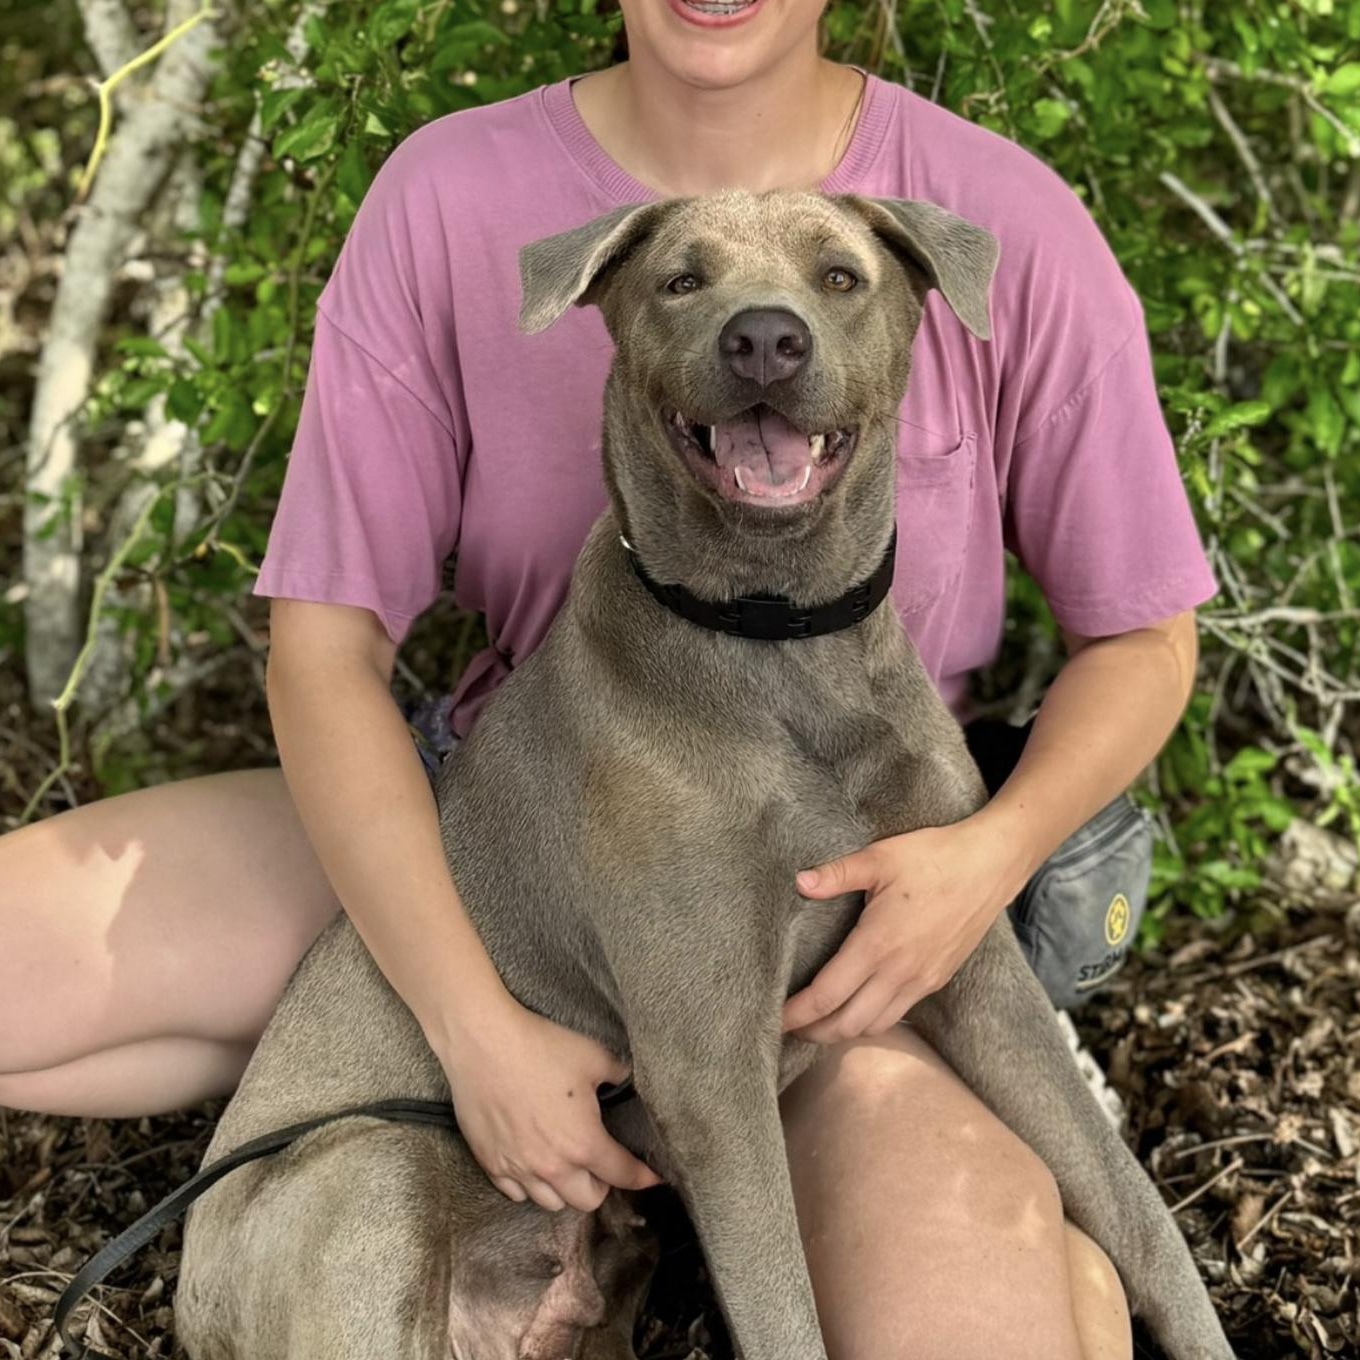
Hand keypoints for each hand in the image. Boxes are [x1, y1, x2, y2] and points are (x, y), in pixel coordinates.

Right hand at [431, 996, 662, 1212]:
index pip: (623, 1174)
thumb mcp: (593, 1056)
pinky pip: (516, 1194)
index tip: (654, 1177)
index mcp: (584, 1143)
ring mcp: (519, 1169)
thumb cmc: (540, 1047)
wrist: (484, 1043)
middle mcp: (553, 1167)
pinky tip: (534, 1165)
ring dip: (565, 1189)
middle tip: (601, 1163)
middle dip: (601, 1185)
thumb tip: (626, 1081)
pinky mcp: (491, 1164)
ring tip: (567, 1166)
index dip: (644, 1176)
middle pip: (587, 1201)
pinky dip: (529, 1186)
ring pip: (550, 1203)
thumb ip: (618, 1075)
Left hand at [781, 816, 1028, 1043]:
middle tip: (788, 1025)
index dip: (797, 1014)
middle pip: (847, 1024)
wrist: (991, 866)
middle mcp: (899, 972)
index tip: (774, 1019)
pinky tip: (857, 1007)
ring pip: (874, 1026)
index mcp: (877, 944)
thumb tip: (800, 883)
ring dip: (842, 1032)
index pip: (827, 995)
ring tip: (818, 1021)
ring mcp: (921, 980)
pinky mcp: (937, 979)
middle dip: (813, 1031)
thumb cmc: (934, 857)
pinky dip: (871, 1021)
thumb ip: (836, 874)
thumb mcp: (879, 857)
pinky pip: (898, 1014)